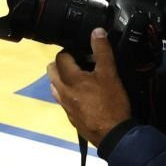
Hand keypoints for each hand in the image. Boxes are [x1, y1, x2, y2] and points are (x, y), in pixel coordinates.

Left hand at [46, 28, 132, 144]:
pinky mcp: (70, 116)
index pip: (61, 57)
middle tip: (78, 62)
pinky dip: (68, 93)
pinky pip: (63, 100)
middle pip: (52, 71)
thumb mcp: (110, 74)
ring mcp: (65, 105)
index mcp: (70, 79)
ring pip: (55, 86)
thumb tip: (96, 31)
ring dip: (62, 79)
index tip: (80, 51)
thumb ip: (102, 52)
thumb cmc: (111, 103)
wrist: (113, 134)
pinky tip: (82, 95)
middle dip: (61, 63)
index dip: (69, 51)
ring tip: (80, 77)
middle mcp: (62, 91)